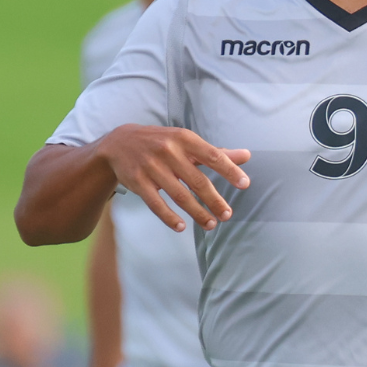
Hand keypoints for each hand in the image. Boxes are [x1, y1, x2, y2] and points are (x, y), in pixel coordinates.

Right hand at [95, 124, 250, 232]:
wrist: (120, 143)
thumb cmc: (163, 143)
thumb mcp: (187, 142)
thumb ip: (216, 152)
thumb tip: (247, 156)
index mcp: (184, 138)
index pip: (213, 156)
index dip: (230, 171)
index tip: (245, 185)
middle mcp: (168, 151)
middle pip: (197, 181)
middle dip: (215, 200)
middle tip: (228, 215)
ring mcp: (152, 167)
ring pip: (179, 195)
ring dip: (197, 213)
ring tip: (211, 224)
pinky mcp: (138, 182)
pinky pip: (156, 204)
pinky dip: (169, 218)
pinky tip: (182, 227)